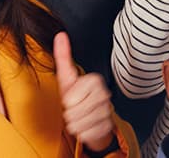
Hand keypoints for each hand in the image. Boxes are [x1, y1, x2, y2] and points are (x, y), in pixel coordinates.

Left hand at [54, 33, 115, 151]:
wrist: (91, 117)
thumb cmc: (76, 97)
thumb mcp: (67, 77)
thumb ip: (63, 56)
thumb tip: (60, 35)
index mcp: (94, 81)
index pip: (71, 98)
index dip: (67, 101)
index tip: (70, 99)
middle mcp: (104, 94)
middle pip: (75, 112)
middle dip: (70, 114)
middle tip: (74, 109)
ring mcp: (108, 111)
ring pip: (80, 124)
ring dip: (75, 124)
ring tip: (78, 118)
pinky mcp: (108, 127)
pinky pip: (87, 134)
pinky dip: (82, 133)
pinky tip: (86, 126)